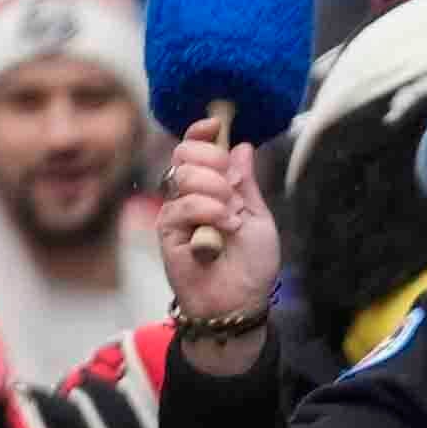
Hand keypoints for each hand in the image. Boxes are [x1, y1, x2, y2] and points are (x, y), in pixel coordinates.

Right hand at [159, 117, 280, 358]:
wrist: (241, 302)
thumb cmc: (251, 266)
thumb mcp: (258, 217)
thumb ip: (248, 183)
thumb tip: (242, 146)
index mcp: (212, 188)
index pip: (197, 149)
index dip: (202, 133)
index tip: (215, 125)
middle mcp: (190, 196)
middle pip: (185, 154)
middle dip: (212, 161)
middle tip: (232, 187)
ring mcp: (177, 213)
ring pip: (184, 176)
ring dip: (215, 192)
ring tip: (232, 218)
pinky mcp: (167, 232)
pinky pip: (181, 205)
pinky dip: (208, 212)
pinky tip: (224, 230)